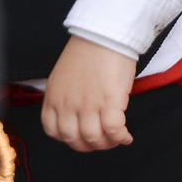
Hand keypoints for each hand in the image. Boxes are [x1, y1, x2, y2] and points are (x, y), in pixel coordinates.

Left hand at [42, 37, 136, 151]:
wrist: (104, 35)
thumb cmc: (88, 51)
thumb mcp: (64, 77)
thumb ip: (65, 97)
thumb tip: (77, 113)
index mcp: (53, 98)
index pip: (54, 132)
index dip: (70, 140)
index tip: (83, 137)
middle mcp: (67, 105)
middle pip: (74, 140)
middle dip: (90, 146)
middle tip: (102, 142)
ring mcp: (88, 105)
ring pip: (94, 138)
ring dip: (107, 144)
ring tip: (117, 138)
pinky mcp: (110, 102)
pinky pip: (114, 130)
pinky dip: (121, 137)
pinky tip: (127, 136)